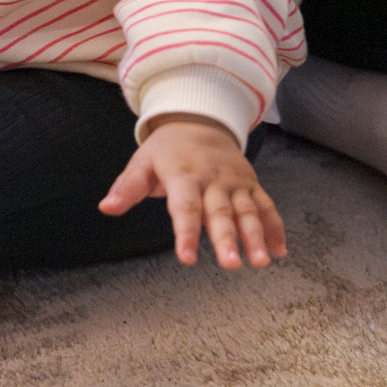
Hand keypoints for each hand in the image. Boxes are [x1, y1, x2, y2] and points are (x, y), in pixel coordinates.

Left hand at [99, 114, 286, 268]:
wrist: (200, 121)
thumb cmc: (167, 150)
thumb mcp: (142, 162)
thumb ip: (128, 187)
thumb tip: (106, 207)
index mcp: (183, 176)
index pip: (184, 207)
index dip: (185, 233)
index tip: (187, 258)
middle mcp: (212, 180)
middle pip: (220, 212)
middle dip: (227, 239)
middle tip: (232, 264)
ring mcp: (235, 183)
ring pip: (248, 211)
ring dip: (256, 237)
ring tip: (261, 262)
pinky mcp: (251, 185)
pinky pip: (266, 206)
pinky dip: (276, 228)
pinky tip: (280, 251)